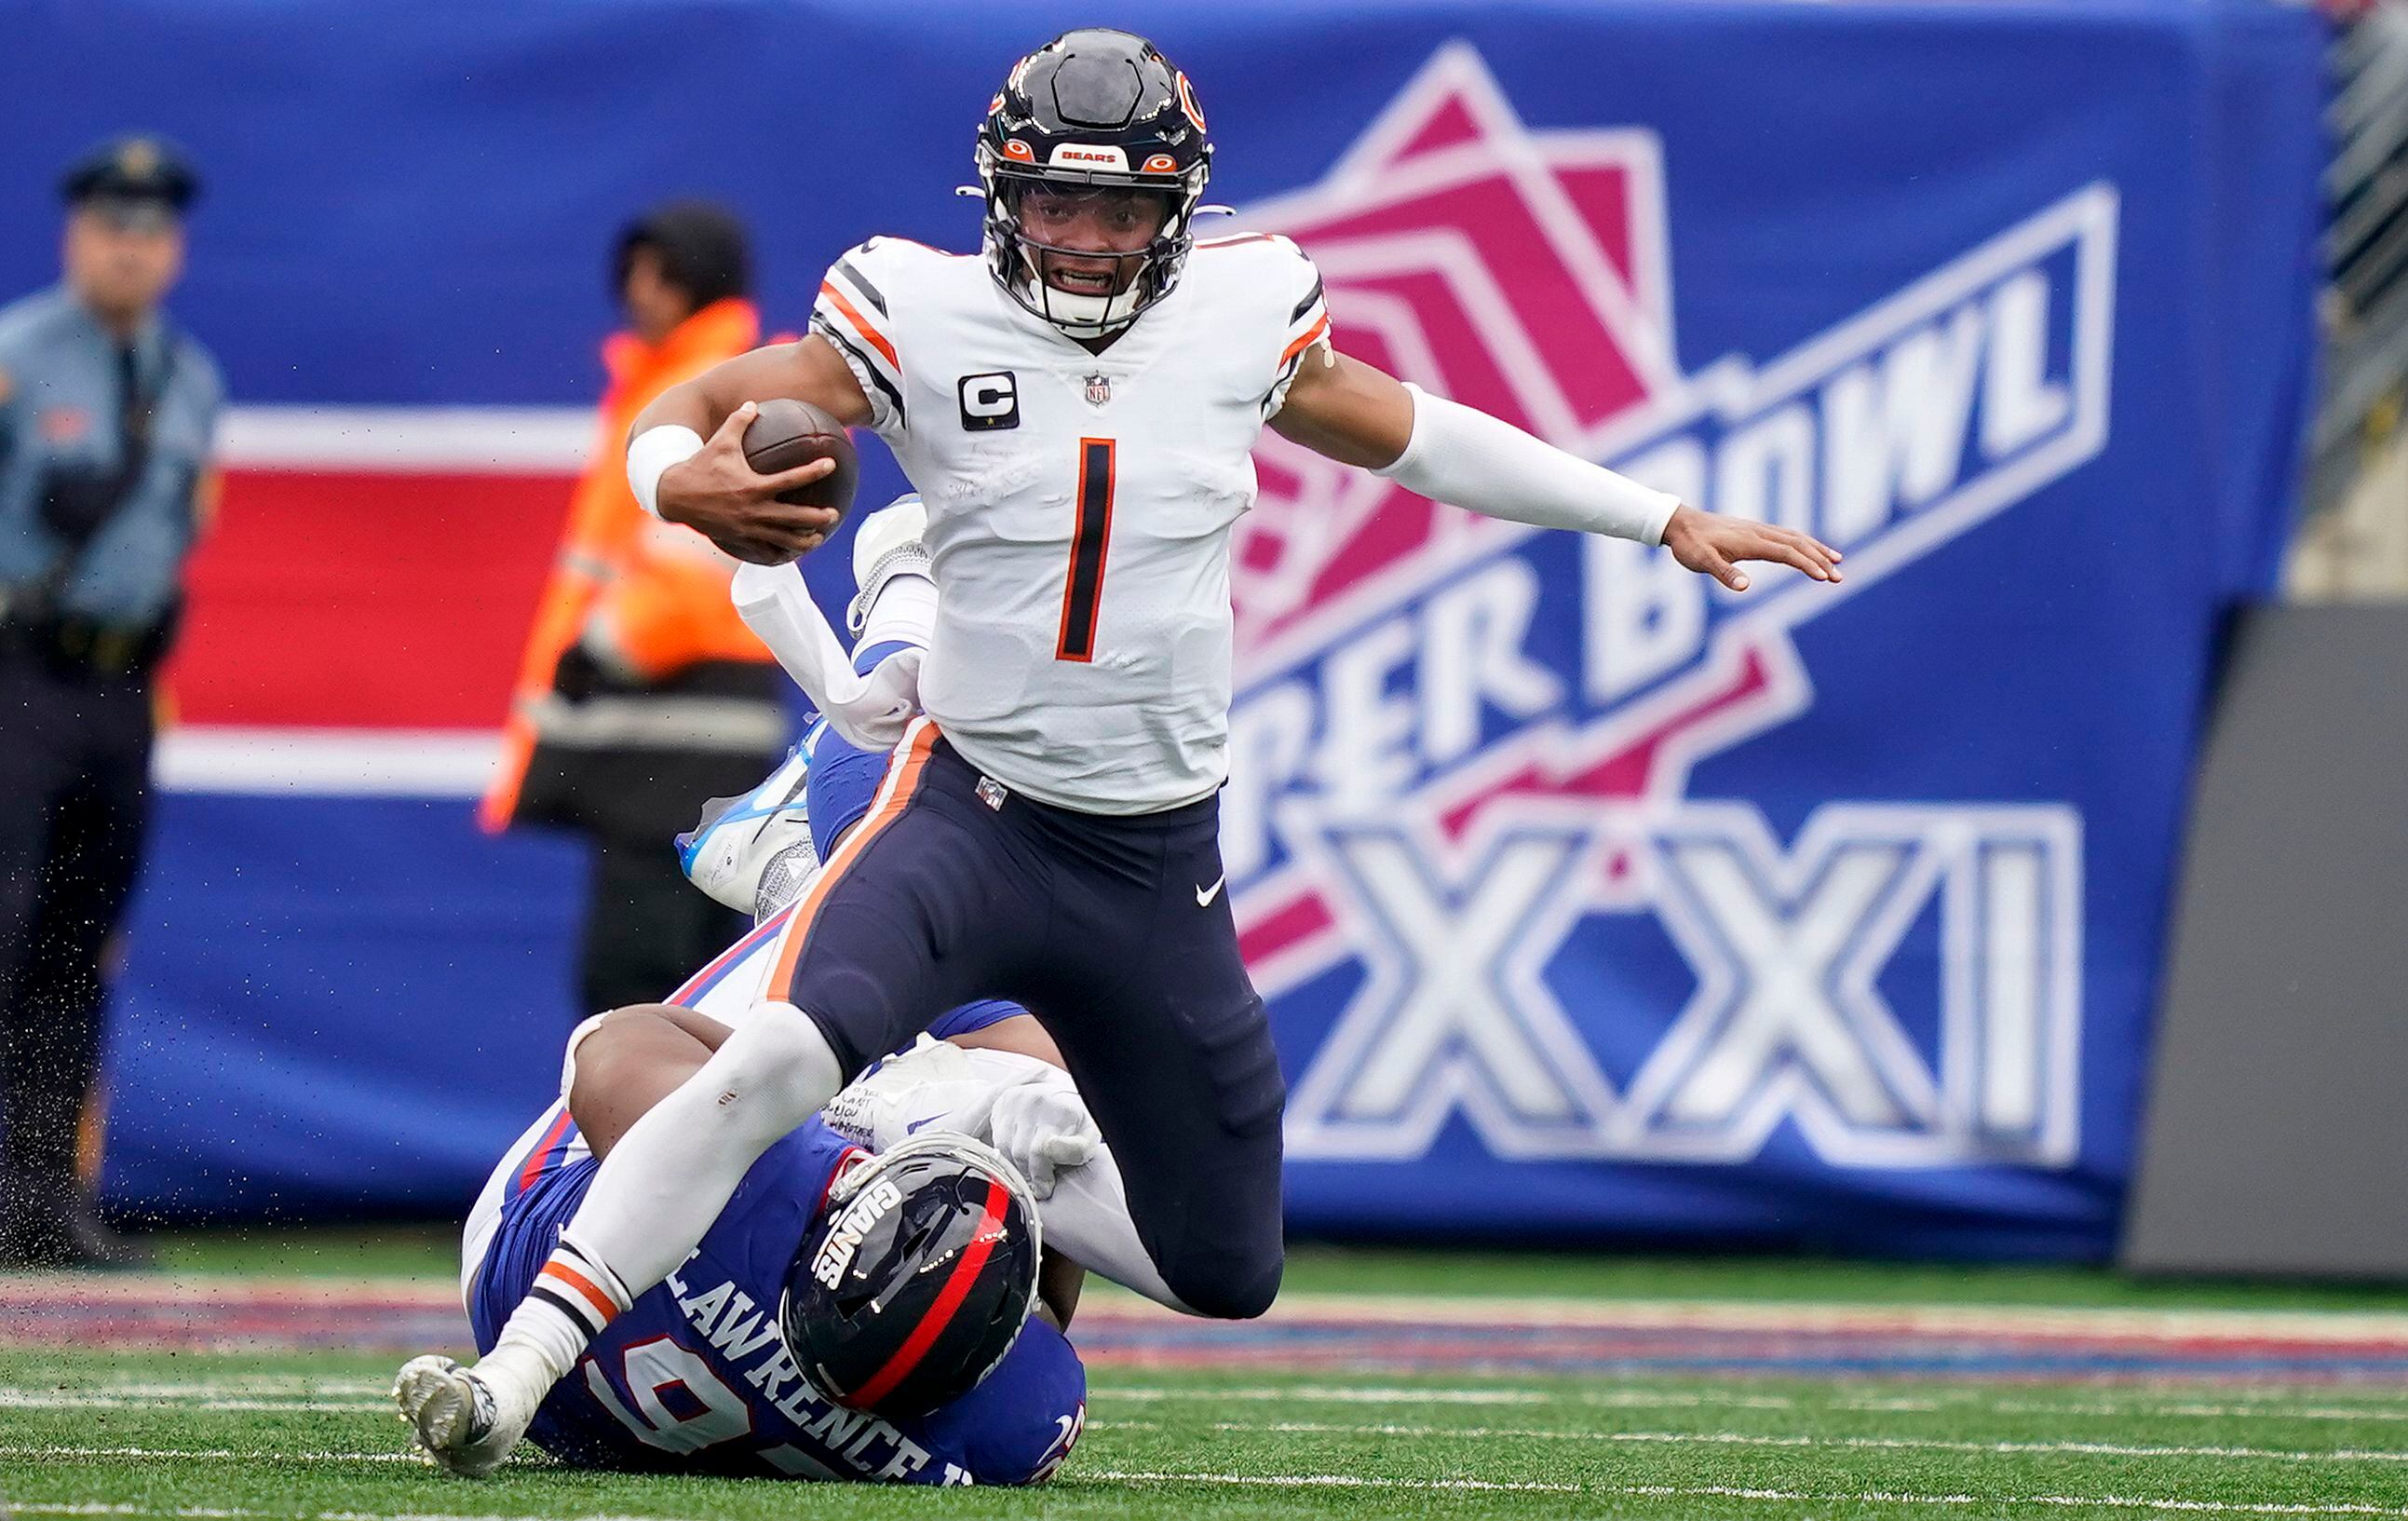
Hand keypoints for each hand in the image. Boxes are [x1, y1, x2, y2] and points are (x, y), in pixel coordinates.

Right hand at [657, 401, 841, 564]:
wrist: (674, 495)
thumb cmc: (700, 466)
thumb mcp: (720, 441)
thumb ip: (739, 421)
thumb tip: (754, 403)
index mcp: (753, 486)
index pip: (791, 479)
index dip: (813, 471)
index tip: (830, 464)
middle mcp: (753, 510)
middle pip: (795, 518)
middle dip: (818, 517)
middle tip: (834, 514)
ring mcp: (747, 528)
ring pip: (784, 539)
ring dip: (804, 540)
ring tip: (819, 537)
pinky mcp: (740, 540)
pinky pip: (765, 550)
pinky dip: (780, 552)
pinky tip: (792, 552)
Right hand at [979, 1080, 1099, 1200]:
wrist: (1062, 1095)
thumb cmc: (1076, 1122)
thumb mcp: (1088, 1137)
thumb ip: (1078, 1149)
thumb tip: (1052, 1151)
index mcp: (1062, 1109)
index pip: (1041, 1150)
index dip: (1042, 1175)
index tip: (1046, 1186)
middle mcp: (1037, 1101)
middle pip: (1022, 1153)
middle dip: (1030, 1174)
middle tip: (1038, 1183)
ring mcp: (1017, 1100)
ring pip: (1006, 1148)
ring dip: (1016, 1165)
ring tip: (1030, 1169)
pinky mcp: (1002, 1103)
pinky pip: (996, 1139)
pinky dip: (1006, 1153)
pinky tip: (1020, 1154)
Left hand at [1660, 504, 1843, 592]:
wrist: (1679, 523)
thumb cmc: (1689, 545)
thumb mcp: (1701, 562)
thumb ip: (1723, 573)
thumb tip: (1745, 587)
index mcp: (1751, 541)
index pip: (1787, 553)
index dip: (1807, 564)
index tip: (1825, 577)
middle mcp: (1759, 532)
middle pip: (1798, 544)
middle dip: (1821, 560)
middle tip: (1840, 577)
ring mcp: (1758, 529)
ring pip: (1796, 537)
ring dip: (1817, 549)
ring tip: (1837, 561)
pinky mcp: (1755, 531)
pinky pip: (1786, 535)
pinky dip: (1804, 543)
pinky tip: (1809, 550)